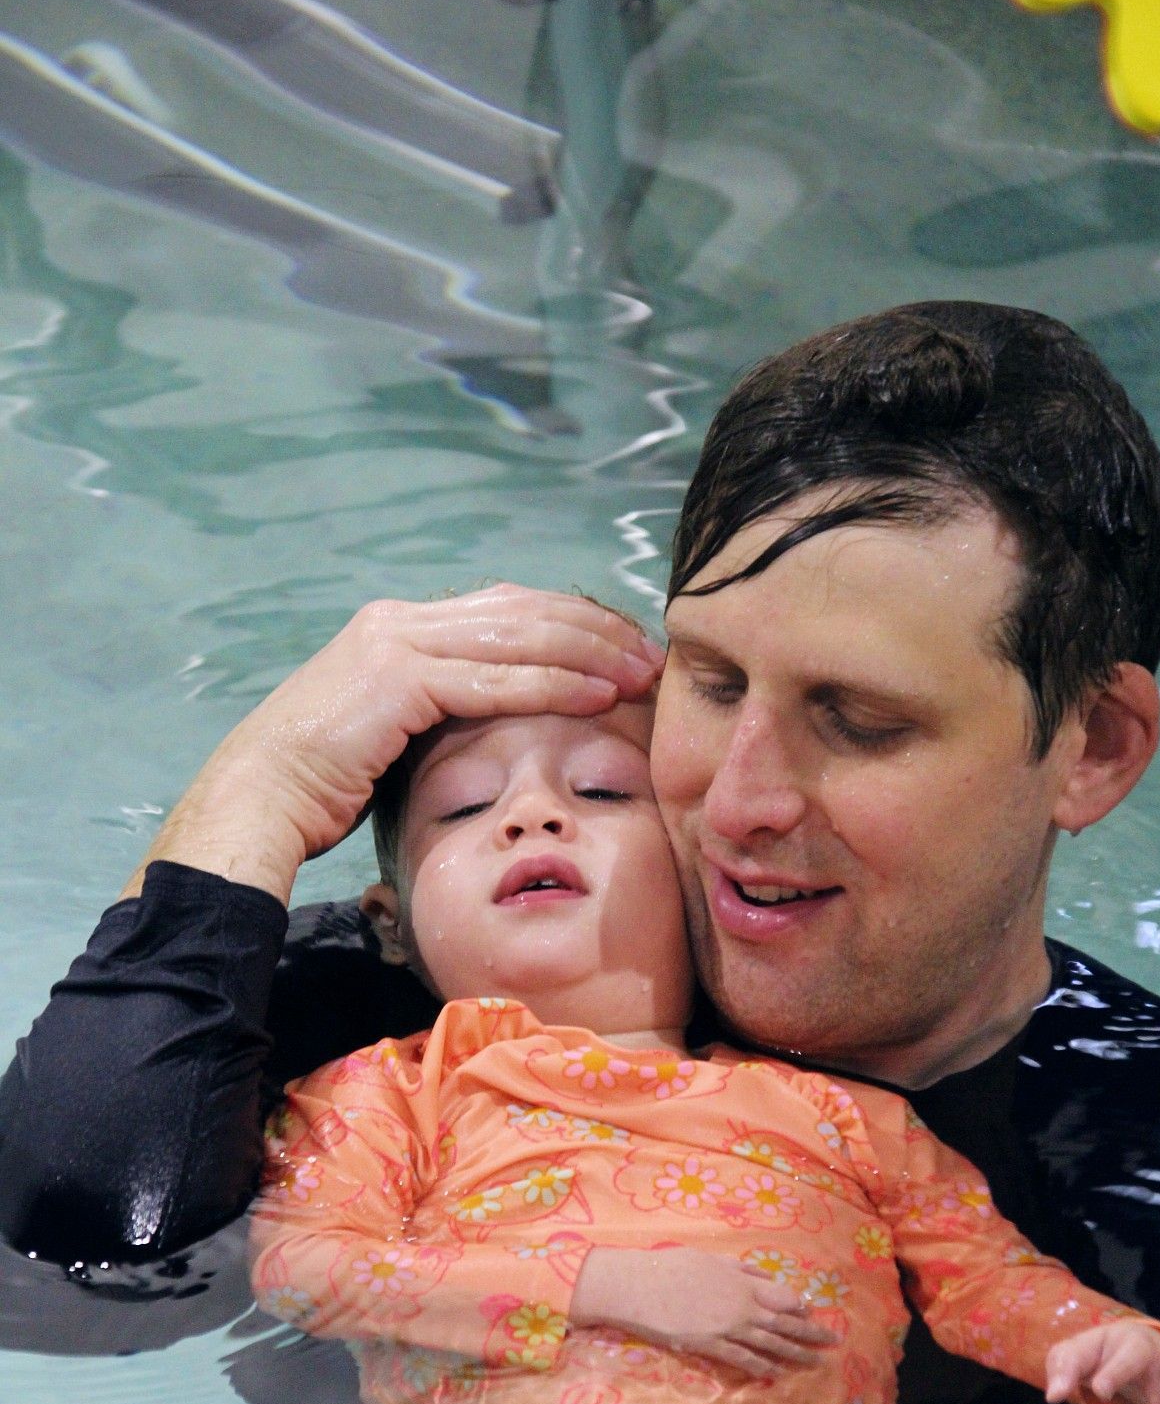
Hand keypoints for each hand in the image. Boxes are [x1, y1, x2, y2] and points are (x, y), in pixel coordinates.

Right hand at [122, 586, 662, 903]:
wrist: (262, 795)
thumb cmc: (325, 784)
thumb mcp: (395, 733)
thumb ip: (441, 710)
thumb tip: (494, 721)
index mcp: (403, 626)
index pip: (509, 608)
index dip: (574, 622)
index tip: (625, 647)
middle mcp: (402, 620)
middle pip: (524, 609)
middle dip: (595, 629)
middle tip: (653, 653)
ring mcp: (398, 642)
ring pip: (519, 636)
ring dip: (589, 653)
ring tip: (643, 673)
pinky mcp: (398, 677)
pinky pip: (495, 678)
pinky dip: (554, 685)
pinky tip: (600, 696)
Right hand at [570, 1247, 839, 1377]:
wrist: (639, 1286)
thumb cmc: (670, 1266)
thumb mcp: (710, 1258)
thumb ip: (739, 1268)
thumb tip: (764, 1276)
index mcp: (743, 1282)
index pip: (783, 1297)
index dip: (799, 1307)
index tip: (811, 1313)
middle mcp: (742, 1307)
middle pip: (785, 1324)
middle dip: (812, 1334)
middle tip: (833, 1342)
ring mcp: (728, 1329)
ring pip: (770, 1345)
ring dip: (795, 1355)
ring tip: (814, 1362)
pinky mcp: (711, 1347)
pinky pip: (743, 1360)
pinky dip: (762, 1368)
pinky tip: (776, 1374)